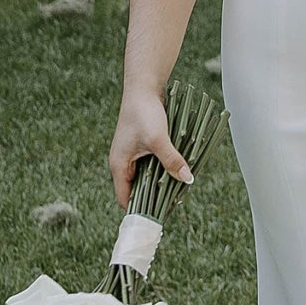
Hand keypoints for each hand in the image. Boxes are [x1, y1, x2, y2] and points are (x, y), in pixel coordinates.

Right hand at [107, 88, 193, 207]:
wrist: (143, 87)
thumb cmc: (144, 112)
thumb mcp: (158, 139)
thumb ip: (171, 160)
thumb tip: (187, 179)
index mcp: (118, 166)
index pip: (125, 199)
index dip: (140, 210)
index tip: (158, 217)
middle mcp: (123, 164)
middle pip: (137, 191)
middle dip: (153, 198)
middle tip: (173, 205)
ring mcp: (132, 156)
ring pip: (146, 179)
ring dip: (160, 184)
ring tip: (177, 191)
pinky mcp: (141, 148)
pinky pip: (151, 167)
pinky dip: (162, 171)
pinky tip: (177, 172)